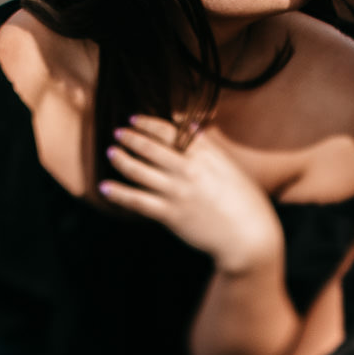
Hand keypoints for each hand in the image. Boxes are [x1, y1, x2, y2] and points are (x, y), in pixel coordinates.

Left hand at [100, 116, 283, 275]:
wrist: (249, 236)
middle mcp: (190, 170)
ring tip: (110, 152)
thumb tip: (192, 126)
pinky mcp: (171, 215)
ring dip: (122, 160)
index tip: (135, 119)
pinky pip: (138, 202)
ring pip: (140, 171)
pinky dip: (119, 194)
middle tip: (117, 132)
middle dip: (131, 137)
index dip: (148, 123)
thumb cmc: (245, 202)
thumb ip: (209, 146)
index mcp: (206, 156)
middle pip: (152, 148)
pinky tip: (104, 188)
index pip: (171, 132)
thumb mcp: (230, 168)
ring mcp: (179, 193)